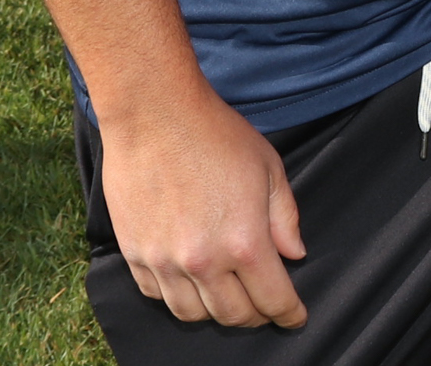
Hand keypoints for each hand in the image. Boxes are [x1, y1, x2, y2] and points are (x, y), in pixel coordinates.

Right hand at [98, 87, 309, 328]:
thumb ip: (285, 217)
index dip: (289, 314)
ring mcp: (164, 261)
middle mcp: (203, 261)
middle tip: (263, 305)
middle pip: (233, 316)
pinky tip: (188, 280)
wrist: (154, 113)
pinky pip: (157, 295)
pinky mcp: (135, 253)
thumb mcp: (268, 168)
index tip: (295, 317)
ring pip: (192, 314)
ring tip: (226, 296)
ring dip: (214, 311)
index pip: (273, 300)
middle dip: (255, 316)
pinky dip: (177, 296)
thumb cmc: (215, 134)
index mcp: (244, 242)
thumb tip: (293, 254)